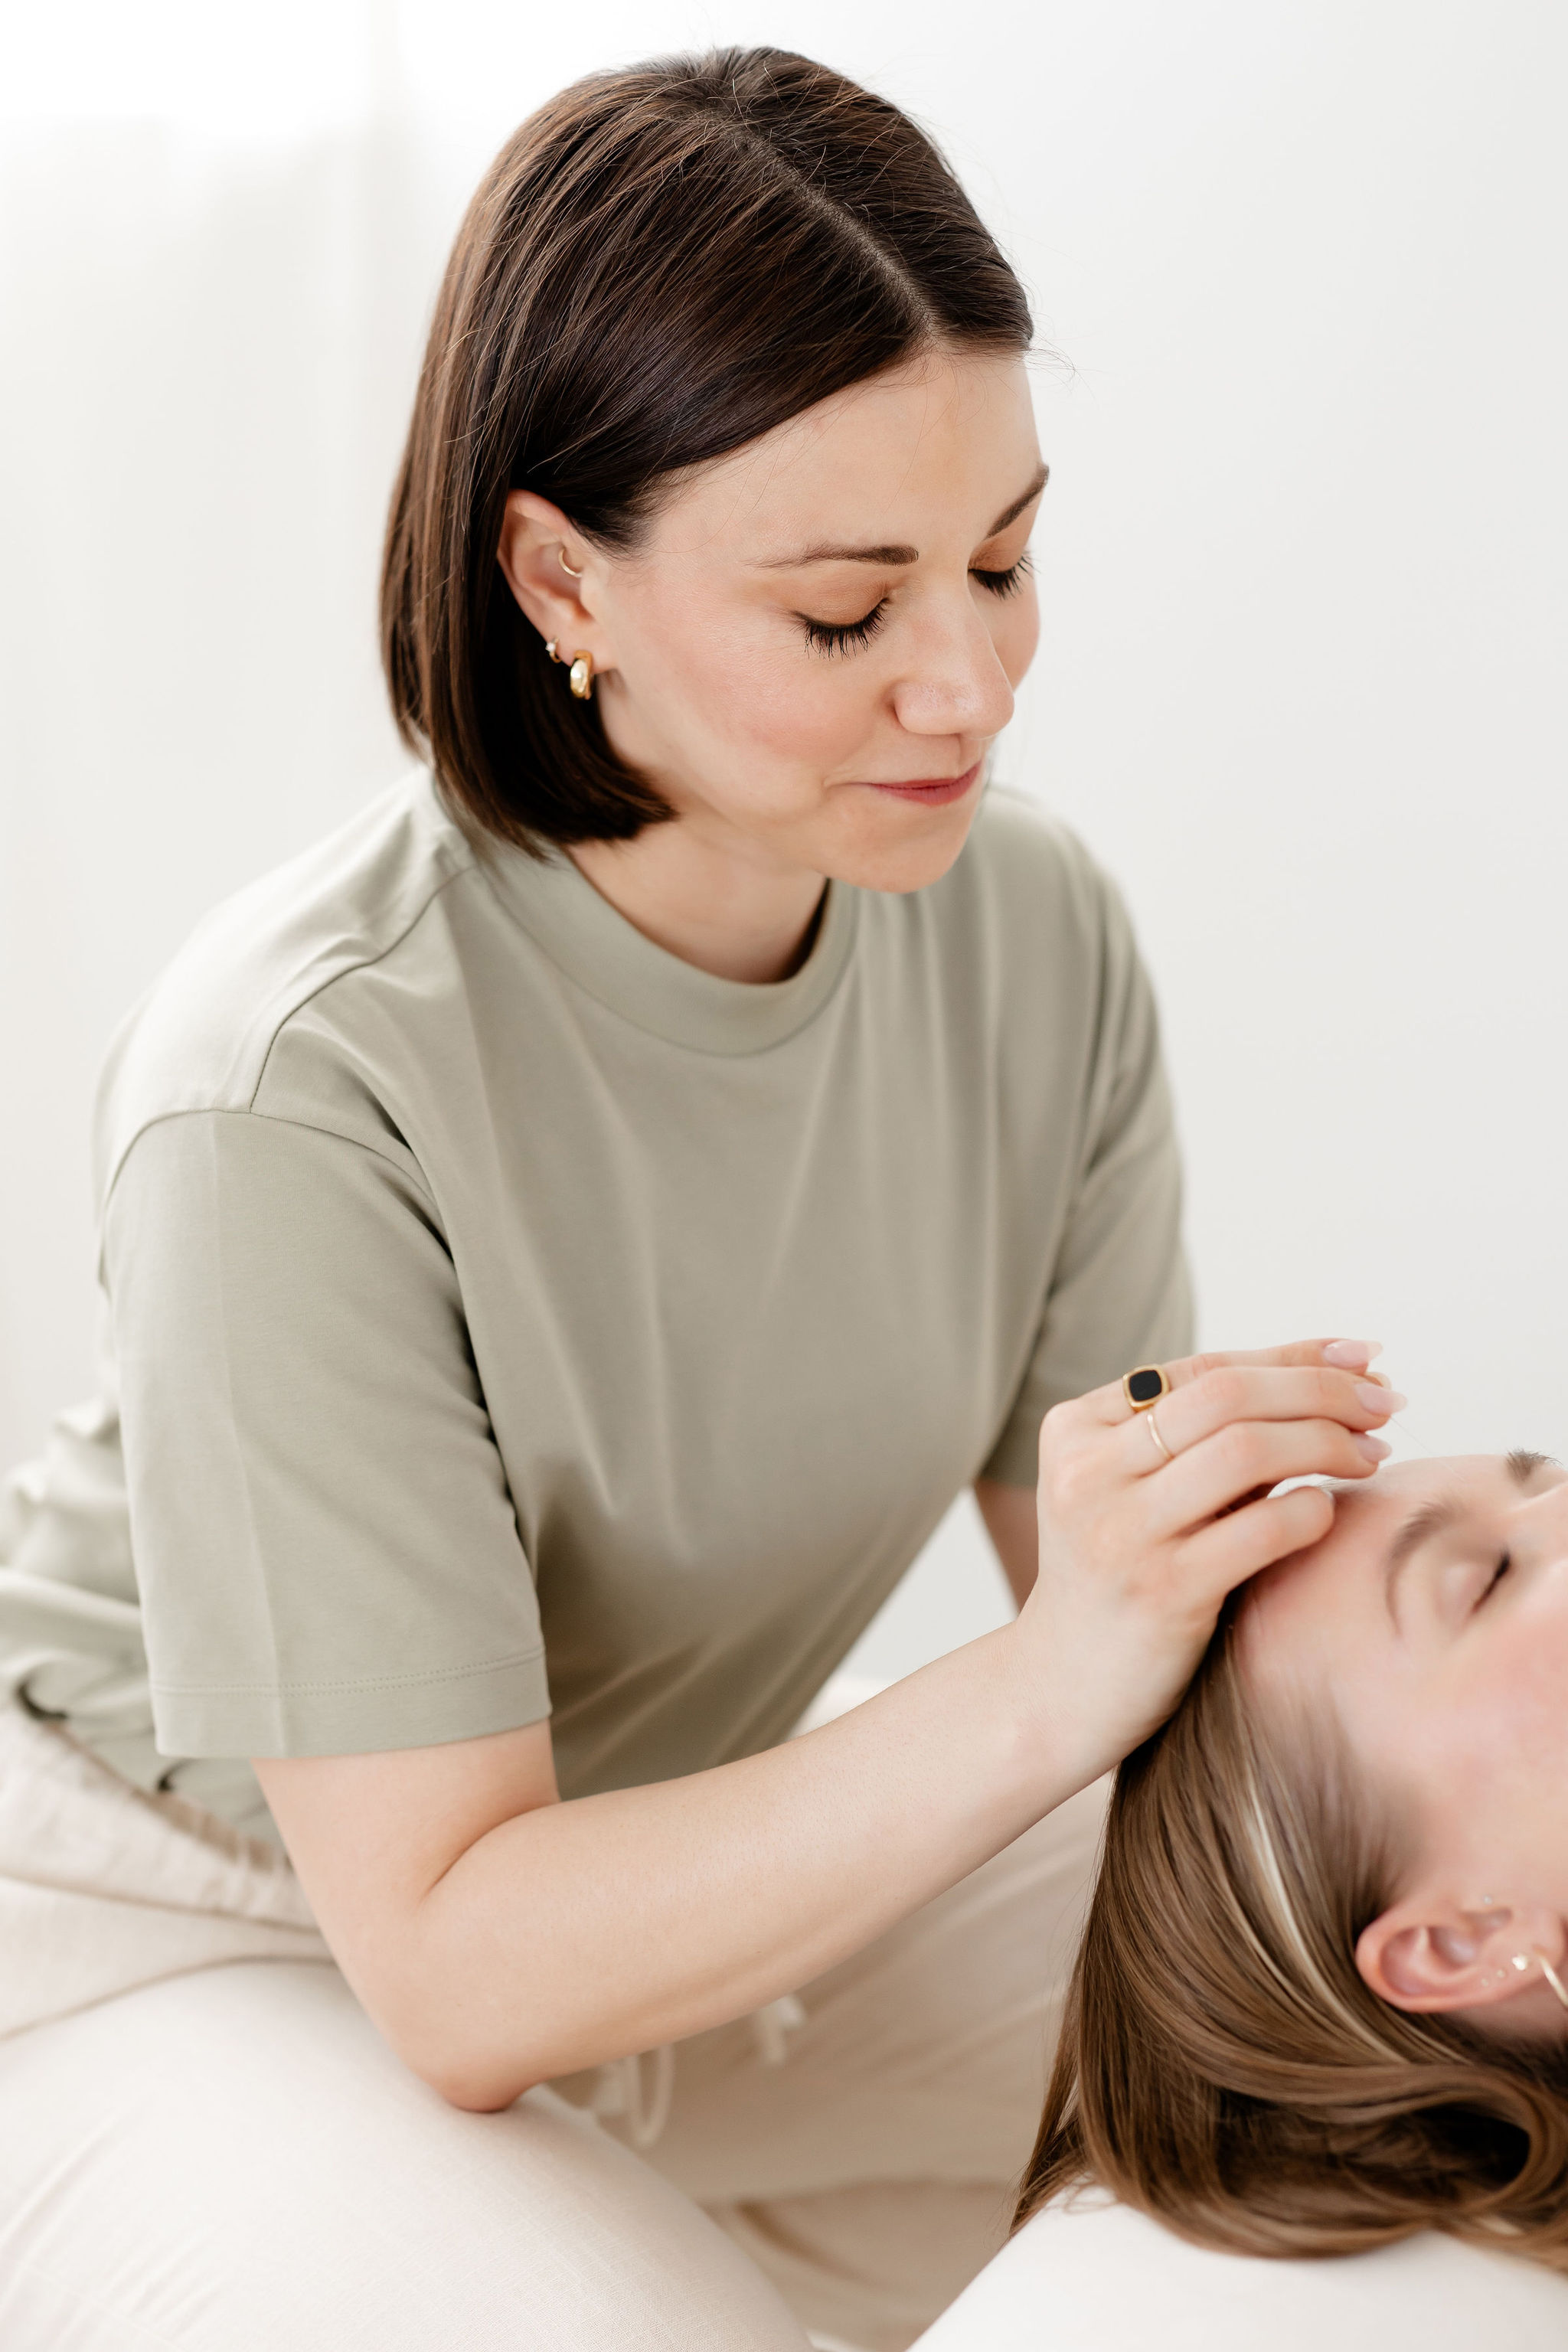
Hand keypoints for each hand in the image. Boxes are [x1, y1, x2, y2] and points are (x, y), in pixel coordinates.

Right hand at [1011, 1339, 1400, 1781]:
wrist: (1058, 1692)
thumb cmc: (1122, 1580)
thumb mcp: (1138, 1493)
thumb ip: (1206, 1440)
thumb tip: (1338, 1371)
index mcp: (1077, 1429)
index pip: (1203, 1367)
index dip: (1294, 1357)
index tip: (1366, 1358)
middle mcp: (1089, 1471)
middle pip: (1226, 1394)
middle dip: (1321, 1389)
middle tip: (1386, 1406)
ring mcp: (1120, 1531)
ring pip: (1245, 1450)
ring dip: (1327, 1442)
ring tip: (1373, 1455)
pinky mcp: (1160, 1593)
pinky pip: (1261, 1529)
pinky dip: (1312, 1508)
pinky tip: (1331, 1511)